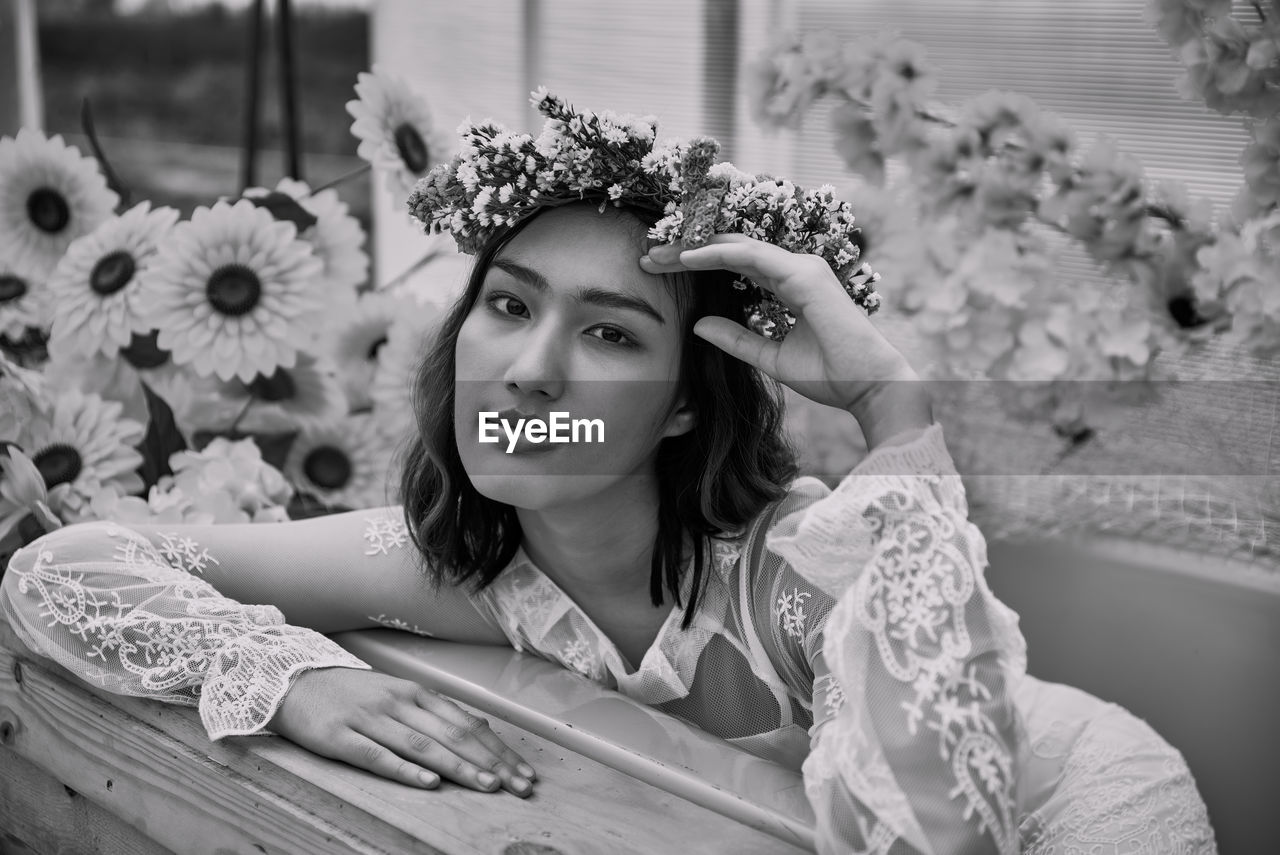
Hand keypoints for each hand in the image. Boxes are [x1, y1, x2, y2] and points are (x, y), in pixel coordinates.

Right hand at [267, 666, 536, 796]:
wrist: (294, 682)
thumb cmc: (352, 693)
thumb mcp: (399, 694)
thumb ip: (437, 712)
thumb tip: (481, 728)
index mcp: (417, 693)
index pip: (467, 724)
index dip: (498, 750)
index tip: (523, 773)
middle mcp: (399, 703)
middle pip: (453, 735)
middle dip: (491, 762)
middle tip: (518, 786)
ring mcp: (371, 719)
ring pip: (423, 745)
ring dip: (459, 767)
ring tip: (487, 785)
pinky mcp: (342, 737)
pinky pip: (378, 756)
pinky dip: (406, 770)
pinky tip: (427, 782)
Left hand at [640, 235, 921, 417]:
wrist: (867, 388)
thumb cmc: (831, 375)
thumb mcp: (769, 358)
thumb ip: (737, 340)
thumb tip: (698, 325)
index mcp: (789, 283)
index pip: (734, 261)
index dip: (696, 261)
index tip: (659, 268)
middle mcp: (794, 268)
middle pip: (730, 247)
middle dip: (687, 248)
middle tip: (648, 255)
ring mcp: (801, 267)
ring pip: (736, 244)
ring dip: (694, 246)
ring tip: (659, 253)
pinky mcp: (803, 275)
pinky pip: (751, 255)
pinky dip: (716, 253)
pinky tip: (687, 257)